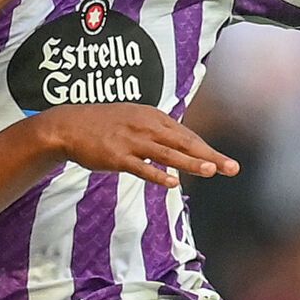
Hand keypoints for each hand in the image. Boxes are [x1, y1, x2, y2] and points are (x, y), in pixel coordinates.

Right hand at [40, 104, 239, 185]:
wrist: (68, 126)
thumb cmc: (102, 124)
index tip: (223, 161)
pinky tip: (172, 183)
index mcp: (152, 116)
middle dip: (210, 155)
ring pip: (167, 154)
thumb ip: (155, 131)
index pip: (185, 135)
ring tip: (211, 171)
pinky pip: (141, 166)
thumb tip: (176, 146)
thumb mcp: (132, 118)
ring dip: (190, 163)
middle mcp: (145, 126)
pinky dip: (157, 174)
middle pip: (184, 142)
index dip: (206, 148)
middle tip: (232, 168)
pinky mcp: (117, 156)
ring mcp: (131, 141)